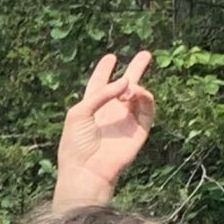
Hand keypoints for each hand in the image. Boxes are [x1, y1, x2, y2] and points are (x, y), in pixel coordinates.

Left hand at [57, 51, 154, 197]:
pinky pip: (147, 107)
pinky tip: (134, 93)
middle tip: (145, 54)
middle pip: (125, 86)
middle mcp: (110, 112)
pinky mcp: (139, 128)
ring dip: (135, 86)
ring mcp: (126, 120)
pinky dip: (144, 96)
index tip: (110, 57)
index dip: (104, 71)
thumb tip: (126, 82)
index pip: (99, 85)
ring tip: (128, 87)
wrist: (87, 170)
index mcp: (91, 108)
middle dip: (135, 69)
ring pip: (138, 94)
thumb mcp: (78, 113)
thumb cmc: (75, 145)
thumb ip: (100, 93)